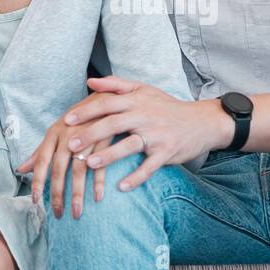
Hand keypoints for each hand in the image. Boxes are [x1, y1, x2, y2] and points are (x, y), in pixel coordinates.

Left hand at [18, 115, 108, 219]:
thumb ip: (39, 152)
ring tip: (76, 213)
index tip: (35, 201)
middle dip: (57, 194)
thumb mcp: (56, 131)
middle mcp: (67, 136)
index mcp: (53, 134)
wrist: (105, 97)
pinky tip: (97, 198)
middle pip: (59, 169)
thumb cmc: (76, 119)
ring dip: (77, 194)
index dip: (37, 181)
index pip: (41, 161)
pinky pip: (100, 166)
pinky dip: (99, 183)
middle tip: (57, 214)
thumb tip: (20, 169)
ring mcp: (86, 138)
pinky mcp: (104, 140)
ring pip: (79, 171)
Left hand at [61, 76, 232, 191]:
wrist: (202, 121)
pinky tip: (121, 187)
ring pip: (130, 145)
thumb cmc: (166, 106)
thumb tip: (90, 82)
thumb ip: (116, 85)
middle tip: (70, 144)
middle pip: (114, 124)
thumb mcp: (144, 90)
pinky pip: (149, 167)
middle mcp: (145, 116)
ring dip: (109, 155)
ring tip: (90, 164)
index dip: (86, 111)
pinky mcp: (167, 152)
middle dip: (91, 134)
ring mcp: (157, 135)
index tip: (67, 119)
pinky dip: (136, 177)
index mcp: (137, 100)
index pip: (107, 103)